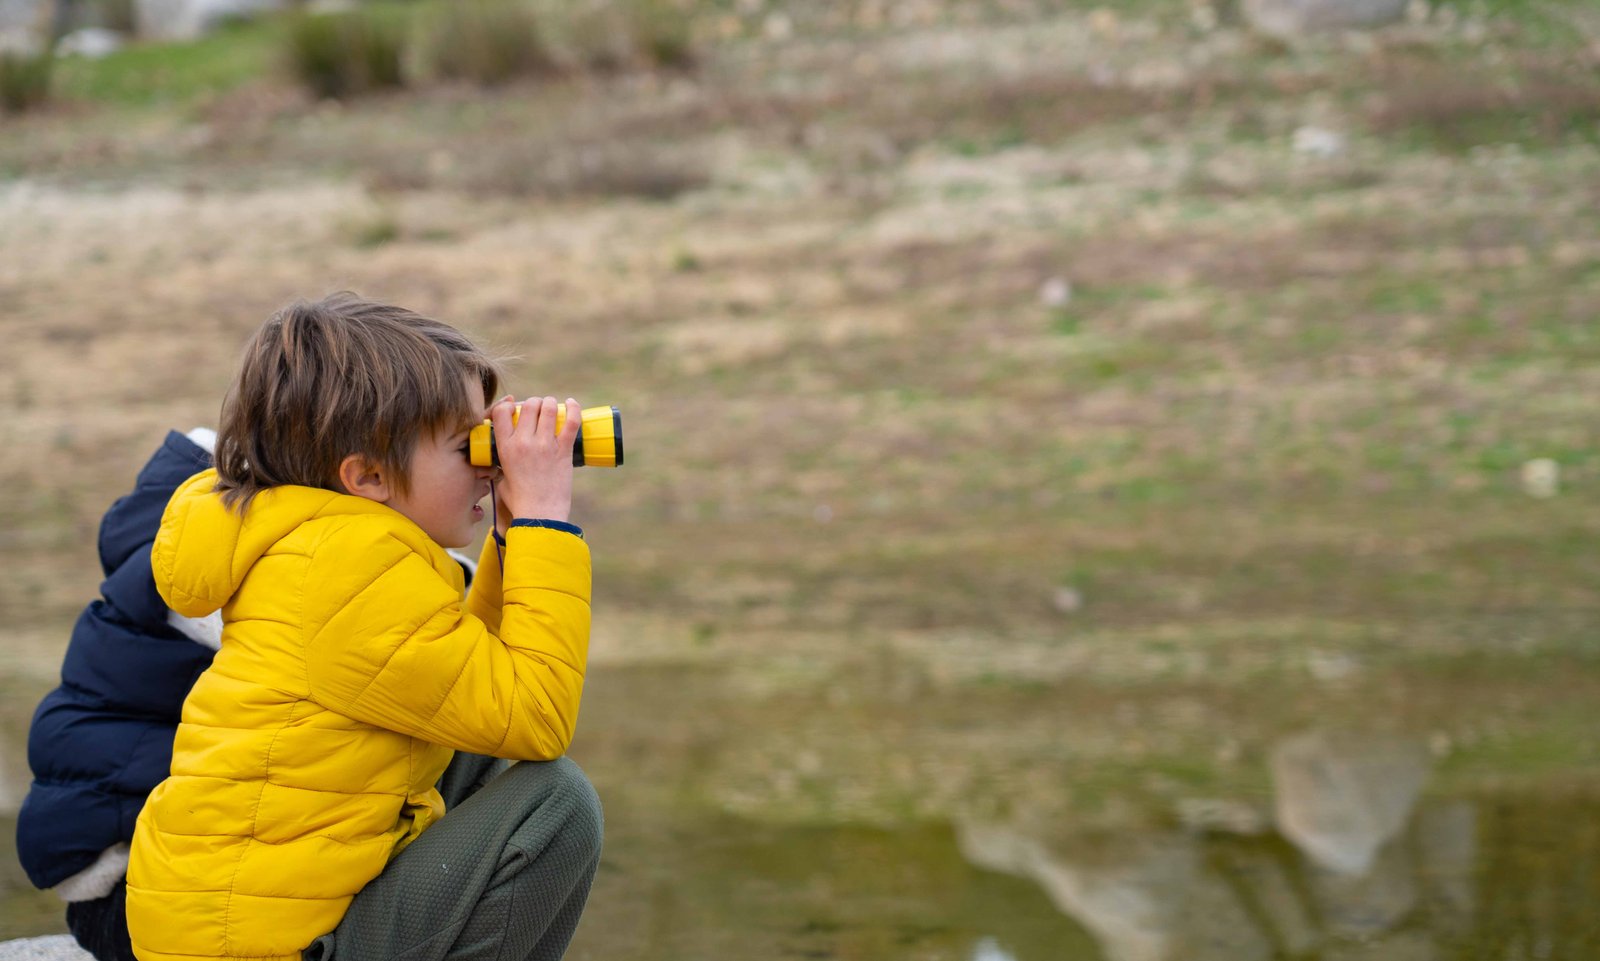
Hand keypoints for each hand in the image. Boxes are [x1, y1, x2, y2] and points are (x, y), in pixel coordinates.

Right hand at [488, 395, 579, 527]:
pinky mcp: (563, 450)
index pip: (501, 411)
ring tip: (554, 406)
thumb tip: (507, 458)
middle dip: (535, 403)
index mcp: (505, 447)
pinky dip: (574, 408)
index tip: (516, 408)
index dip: (509, 405)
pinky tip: (573, 403)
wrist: (540, 515)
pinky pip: (571, 421)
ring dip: (552, 403)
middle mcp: (523, 442)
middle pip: (529, 406)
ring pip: (549, 408)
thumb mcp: (502, 477)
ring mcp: (544, 445)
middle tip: (540, 409)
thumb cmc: (520, 501)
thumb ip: (503, 464)